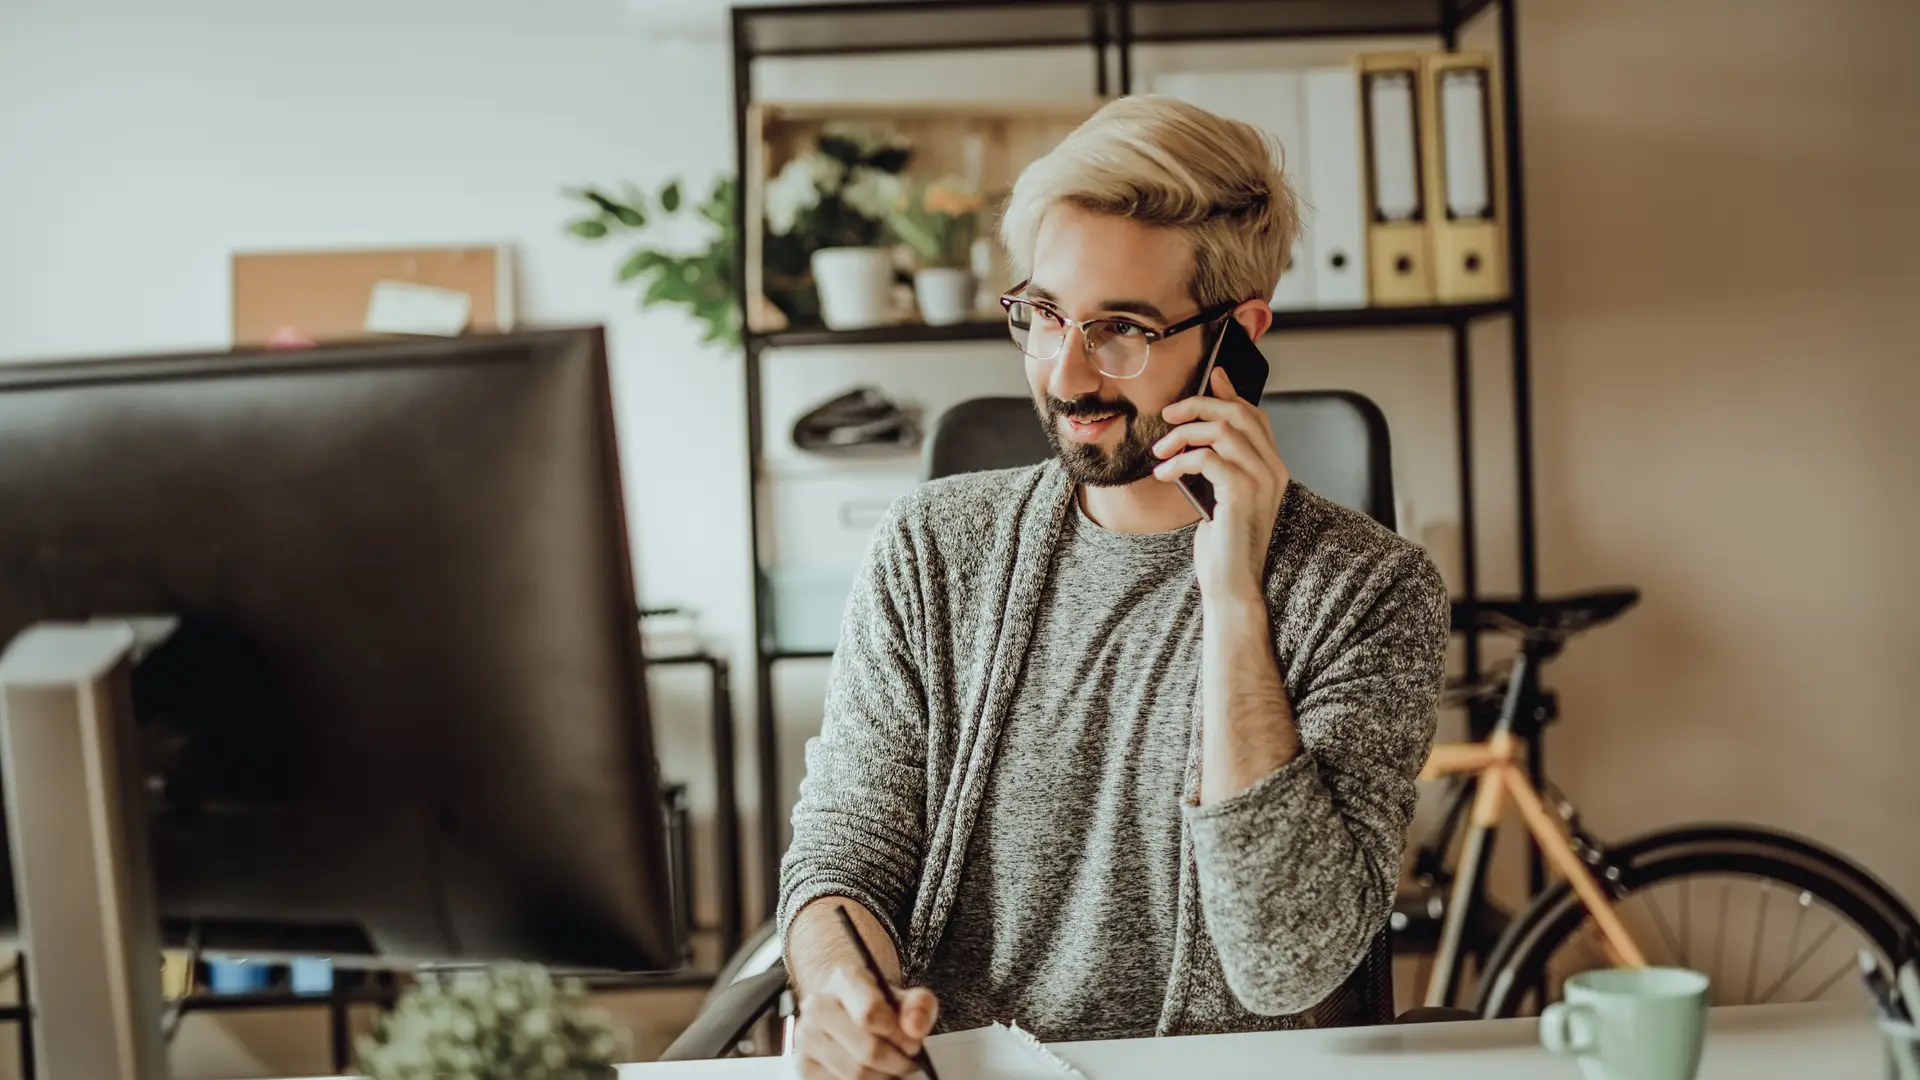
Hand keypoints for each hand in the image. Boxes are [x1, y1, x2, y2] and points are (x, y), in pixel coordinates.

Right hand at [793, 964, 939, 1079]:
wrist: (844, 1009)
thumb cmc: (876, 1004)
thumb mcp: (904, 996)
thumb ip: (918, 1006)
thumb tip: (914, 1029)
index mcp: (844, 980)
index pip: (870, 1013)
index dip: (898, 1035)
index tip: (913, 1044)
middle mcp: (817, 1006)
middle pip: (866, 1050)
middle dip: (896, 1063)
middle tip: (908, 1063)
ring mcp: (806, 1037)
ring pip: (854, 1073)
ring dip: (882, 1077)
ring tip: (892, 1069)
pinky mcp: (803, 1064)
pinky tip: (873, 1074)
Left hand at [1152, 365, 1290, 601]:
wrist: (1231, 583)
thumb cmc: (1223, 544)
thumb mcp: (1219, 495)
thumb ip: (1216, 463)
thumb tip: (1197, 430)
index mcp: (1273, 468)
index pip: (1256, 416)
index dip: (1230, 394)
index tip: (1210, 376)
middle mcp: (1274, 469)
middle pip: (1239, 414)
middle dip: (1198, 406)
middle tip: (1167, 415)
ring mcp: (1262, 480)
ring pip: (1222, 430)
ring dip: (1182, 435)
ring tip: (1160, 451)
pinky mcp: (1242, 493)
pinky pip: (1207, 458)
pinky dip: (1179, 461)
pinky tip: (1163, 474)